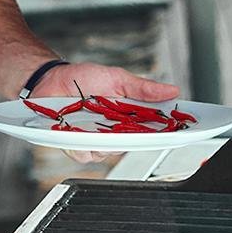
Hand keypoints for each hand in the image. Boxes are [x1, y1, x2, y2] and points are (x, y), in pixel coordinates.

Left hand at [33, 62, 180, 163]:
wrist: (51, 79)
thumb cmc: (83, 78)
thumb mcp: (117, 78)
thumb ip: (142, 88)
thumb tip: (172, 90)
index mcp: (128, 117)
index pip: (153, 130)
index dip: (167, 133)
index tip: (180, 131)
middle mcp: (113, 132)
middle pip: (132, 145)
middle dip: (133, 138)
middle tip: (127, 124)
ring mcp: (94, 140)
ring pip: (108, 153)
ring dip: (103, 140)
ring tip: (94, 121)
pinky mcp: (75, 145)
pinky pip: (84, 154)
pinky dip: (81, 144)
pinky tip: (76, 130)